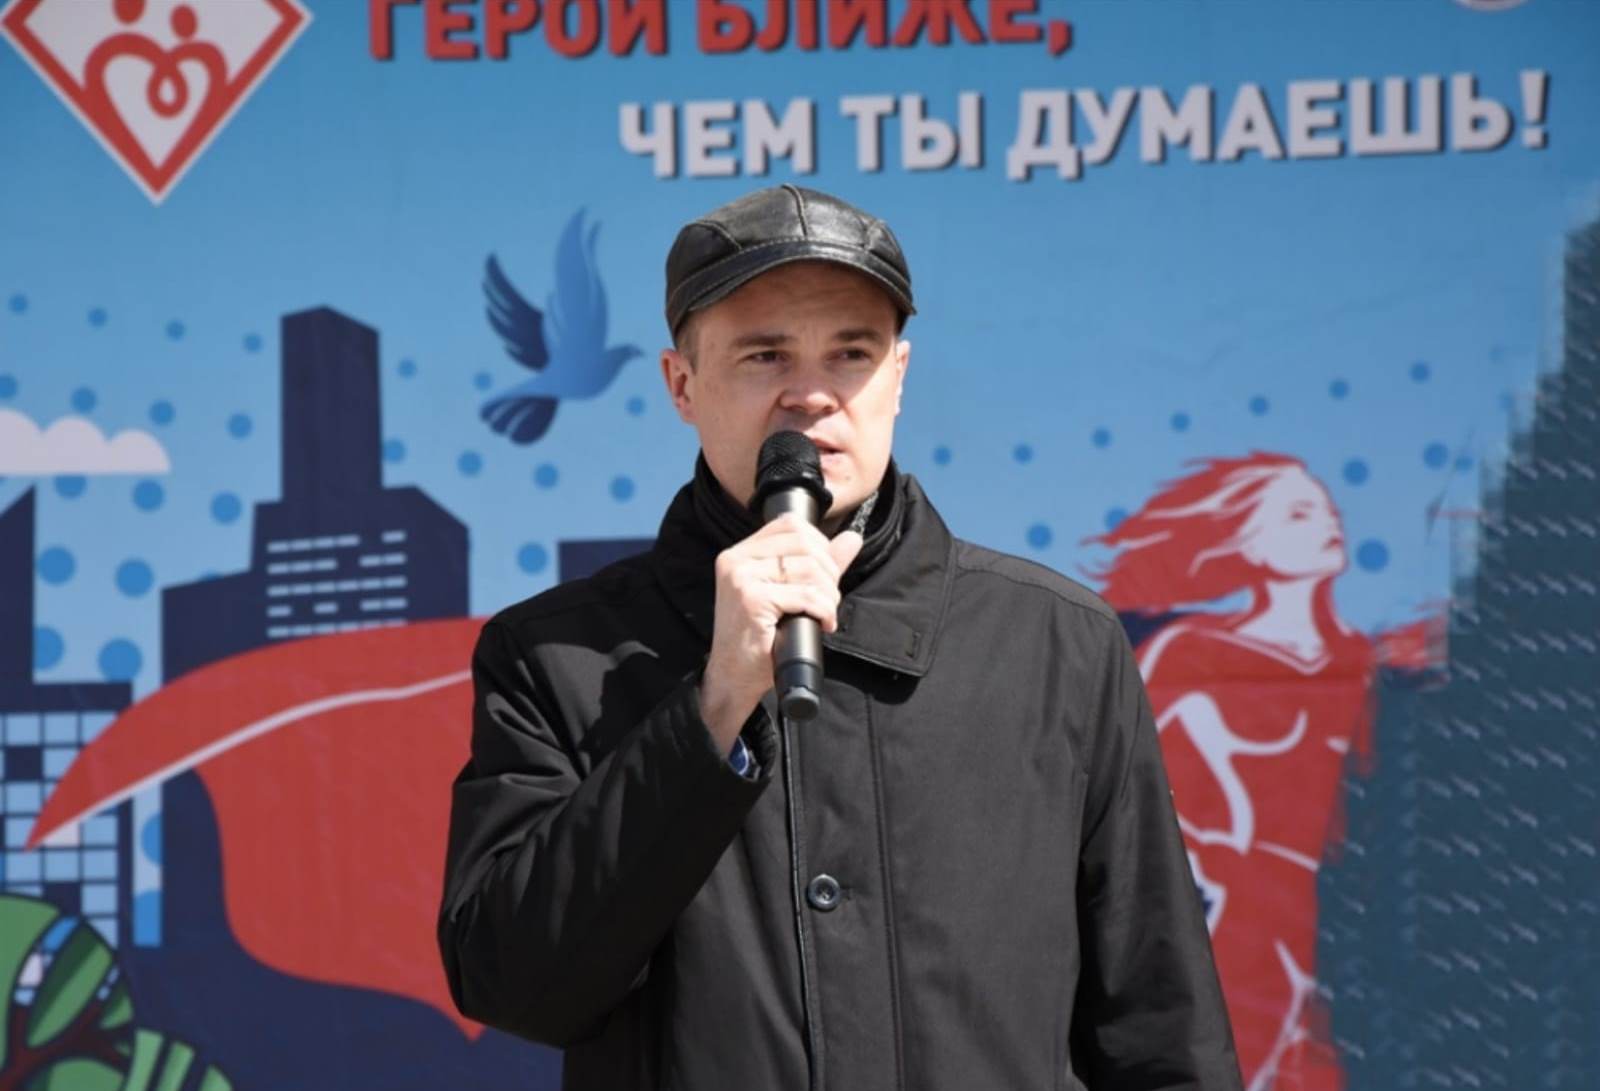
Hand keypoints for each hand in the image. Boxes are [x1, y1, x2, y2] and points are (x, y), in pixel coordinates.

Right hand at [700, 514, 863, 752]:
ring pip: (809, 569)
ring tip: (825, 614)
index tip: (825, 575)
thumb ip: (819, 564)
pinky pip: (807, 595)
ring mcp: (741, 578)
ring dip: (829, 595)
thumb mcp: (790, 594)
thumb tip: (852, 538)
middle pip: (805, 544)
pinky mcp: (752, 600)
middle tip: (829, 600)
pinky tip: (823, 624)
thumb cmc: (760, 639)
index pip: (791, 525)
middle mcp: (736, 559)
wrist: (732, 678)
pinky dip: (824, 610)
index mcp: (740, 553)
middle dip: (829, 572)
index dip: (820, 546)